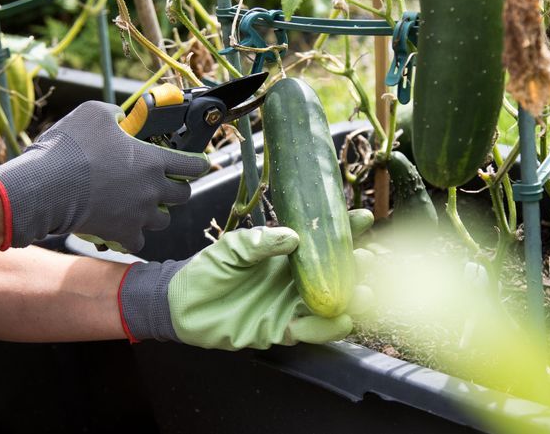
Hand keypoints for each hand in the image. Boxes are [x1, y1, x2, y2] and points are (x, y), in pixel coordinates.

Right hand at [0, 101, 209, 248]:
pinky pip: (139, 242)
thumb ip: (116, 115)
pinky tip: (124, 229)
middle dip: (178, 189)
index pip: (193, 165)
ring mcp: (139, 214)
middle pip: (183, 195)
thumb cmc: (71, 146)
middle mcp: (152, 189)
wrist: (47, 186)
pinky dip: (134, 237)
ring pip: (163, 220)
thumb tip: (121, 119)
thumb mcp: (94, 114)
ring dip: (157, 213)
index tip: (200, 164)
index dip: (198, 163)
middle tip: (165, 184)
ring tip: (143, 206)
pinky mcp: (121, 234)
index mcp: (153, 160)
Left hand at [118, 227, 352, 349]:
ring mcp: (289, 306)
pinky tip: (342, 320)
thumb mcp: (231, 248)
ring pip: (329, 304)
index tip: (364, 218)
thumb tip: (292, 237)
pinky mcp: (280, 330)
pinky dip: (327, 328)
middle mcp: (293, 280)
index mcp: (286, 256)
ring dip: (350, 299)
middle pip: (334, 273)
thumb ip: (259, 242)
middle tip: (367, 258)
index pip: (322, 241)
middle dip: (356, 266)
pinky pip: (310, 332)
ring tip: (364, 293)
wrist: (182, 304)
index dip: (345, 230)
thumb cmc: (207, 271)